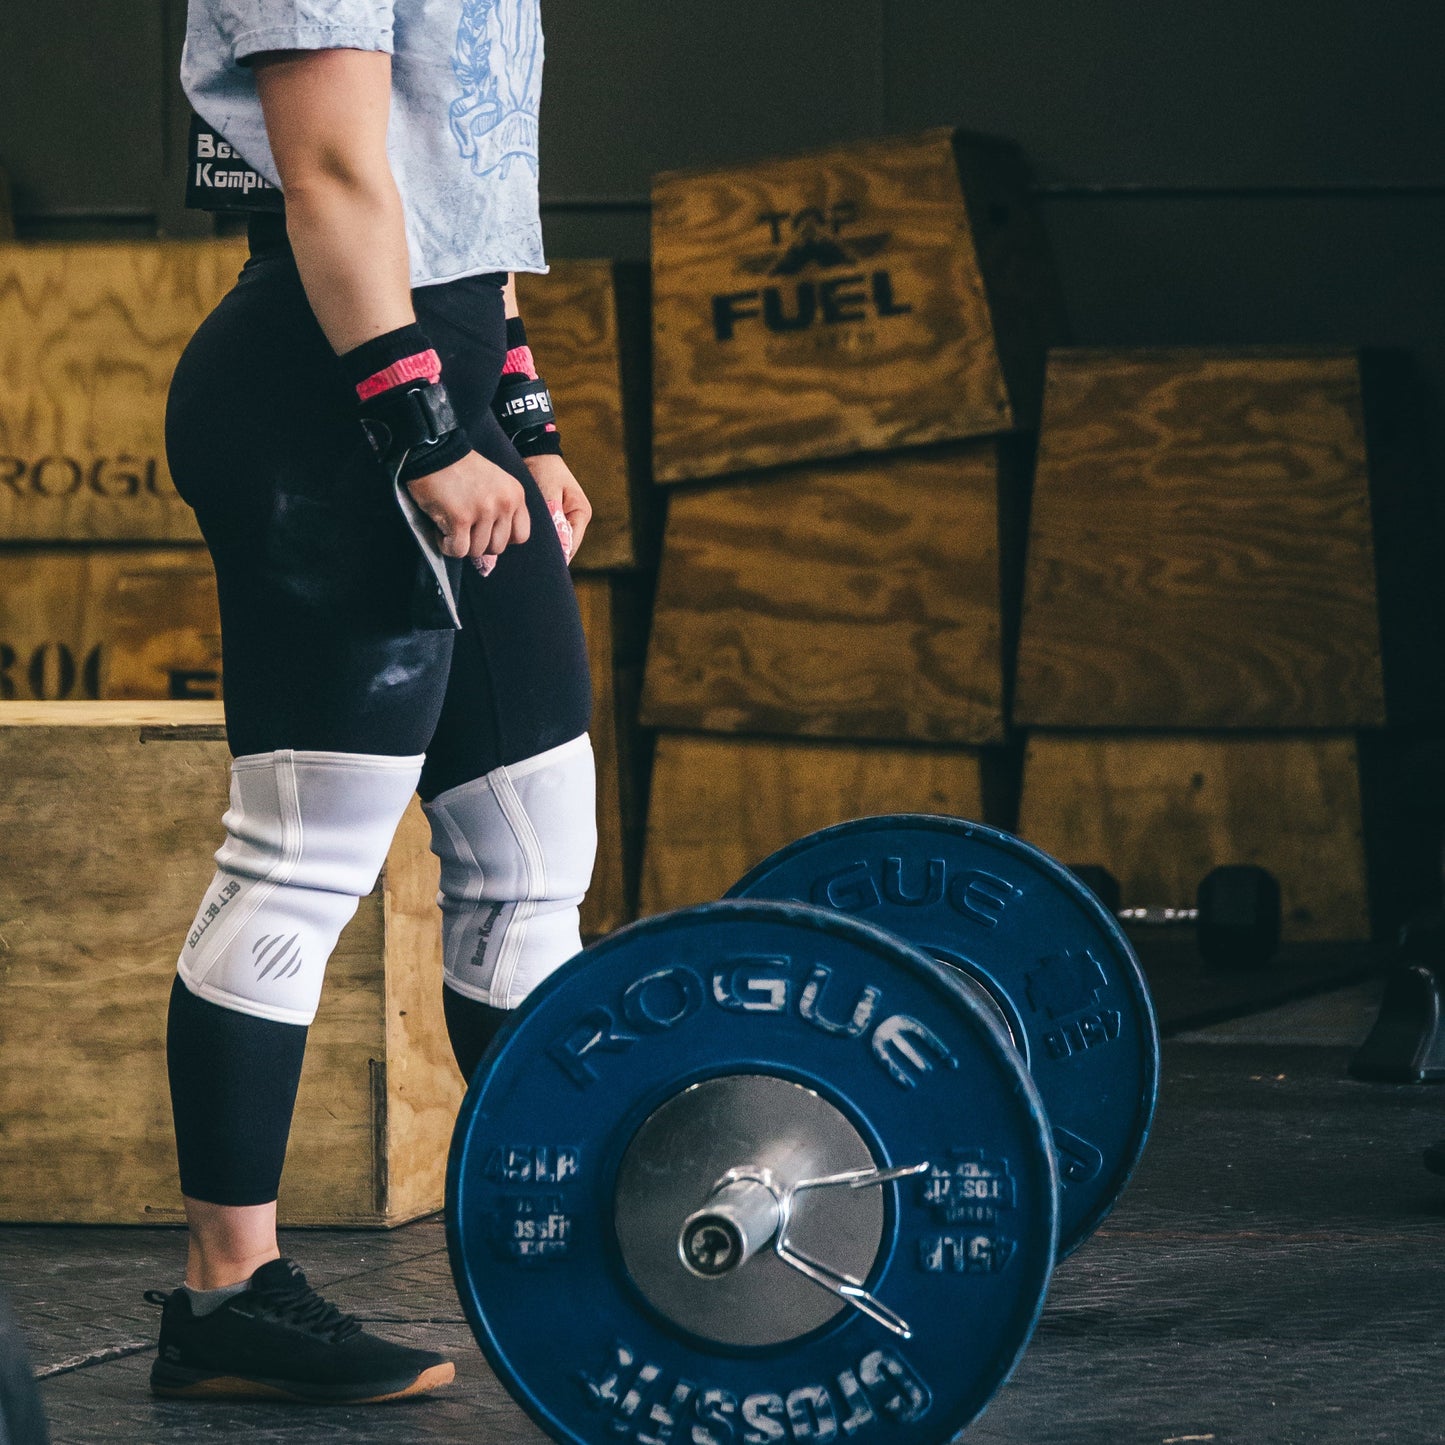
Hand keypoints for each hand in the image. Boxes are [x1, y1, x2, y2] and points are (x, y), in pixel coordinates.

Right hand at [407, 451, 531, 563]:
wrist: (434, 452)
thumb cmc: (461, 469)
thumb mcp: (496, 482)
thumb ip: (503, 508)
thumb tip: (497, 543)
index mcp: (515, 495)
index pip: (521, 536)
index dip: (502, 538)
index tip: (486, 531)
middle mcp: (504, 504)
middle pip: (498, 547)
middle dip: (479, 543)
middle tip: (464, 529)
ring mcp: (483, 511)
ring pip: (477, 551)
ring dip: (461, 543)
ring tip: (451, 525)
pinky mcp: (460, 518)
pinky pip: (458, 550)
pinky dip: (446, 545)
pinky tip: (440, 531)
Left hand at [524, 452, 591, 562]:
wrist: (534, 451)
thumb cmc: (542, 468)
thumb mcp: (548, 491)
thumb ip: (554, 518)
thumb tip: (559, 547)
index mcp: (581, 514)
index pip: (570, 546)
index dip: (554, 558)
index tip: (536, 564)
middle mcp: (576, 519)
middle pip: (564, 548)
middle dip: (547, 555)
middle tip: (527, 563)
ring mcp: (565, 519)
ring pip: (554, 543)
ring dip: (541, 547)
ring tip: (524, 554)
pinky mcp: (553, 518)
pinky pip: (547, 535)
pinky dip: (537, 538)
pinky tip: (522, 542)